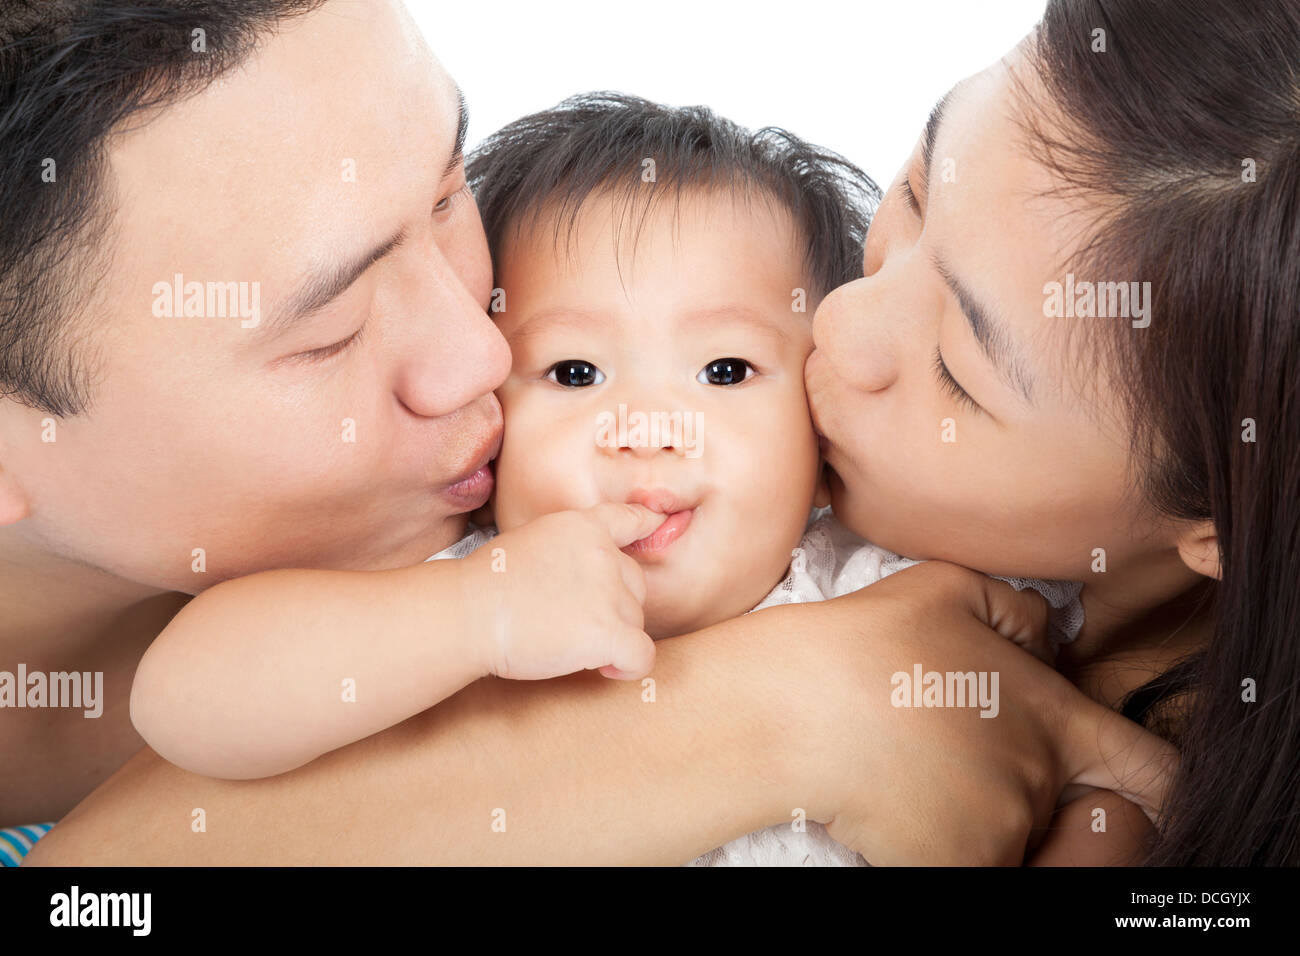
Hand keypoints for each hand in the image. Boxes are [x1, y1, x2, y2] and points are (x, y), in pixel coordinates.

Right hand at [461, 503, 667, 681]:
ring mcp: (608, 592)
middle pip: (636, 585)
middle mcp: (603, 554)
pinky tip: (605, 668)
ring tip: (573, 645)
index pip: (630, 519)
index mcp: (582, 527)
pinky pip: (642, 655)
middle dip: (615, 606)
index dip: (647, 522)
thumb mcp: (530, 542)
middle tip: (576, 623)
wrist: (470, 612)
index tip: (657, 522)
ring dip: (614, 637)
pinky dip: (629, 667)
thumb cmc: (486, 585)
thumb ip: (565, 551)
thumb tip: (582, 581)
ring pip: (637, 621)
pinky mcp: (607, 632)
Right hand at [788, 562, 1175, 864]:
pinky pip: (964, 866)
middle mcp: (1040, 778)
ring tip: (907, 778)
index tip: (1143, 798)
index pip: (1151, 770)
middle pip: (1057, 811)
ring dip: (968, 819)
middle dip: (1016, 794)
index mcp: (1052, 716)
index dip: (1158, 788)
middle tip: (950, 762)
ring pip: (1003, 841)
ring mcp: (1001, 829)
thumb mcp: (947, 589)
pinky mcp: (958, 867)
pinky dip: (933, 846)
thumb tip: (1049, 640)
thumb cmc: (865, 643)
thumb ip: (1018, 613)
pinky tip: (892, 809)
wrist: (798, 707)